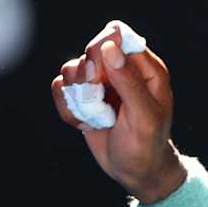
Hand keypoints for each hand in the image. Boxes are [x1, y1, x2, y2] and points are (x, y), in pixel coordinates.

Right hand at [51, 20, 186, 203]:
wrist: (135, 171)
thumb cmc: (147, 145)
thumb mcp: (144, 116)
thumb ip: (128, 81)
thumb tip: (110, 47)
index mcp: (144, 67)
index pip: (115, 35)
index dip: (101, 53)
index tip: (98, 78)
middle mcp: (120, 69)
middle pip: (89, 50)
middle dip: (86, 79)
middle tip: (98, 103)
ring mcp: (100, 83)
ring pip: (70, 70)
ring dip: (76, 97)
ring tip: (95, 118)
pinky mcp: (83, 98)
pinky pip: (60, 91)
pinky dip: (67, 109)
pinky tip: (85, 124)